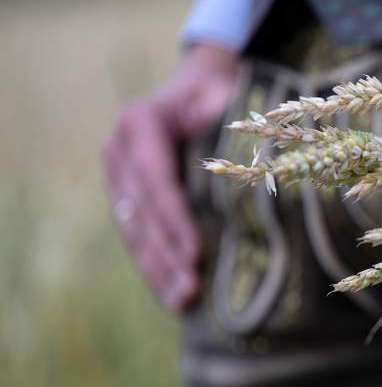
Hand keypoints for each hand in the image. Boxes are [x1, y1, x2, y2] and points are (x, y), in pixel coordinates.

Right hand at [103, 43, 239, 310]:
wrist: (197, 84)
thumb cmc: (222, 91)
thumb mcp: (228, 95)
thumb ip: (231, 124)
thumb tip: (260, 165)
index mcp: (140, 121)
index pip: (155, 178)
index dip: (173, 218)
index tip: (195, 253)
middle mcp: (118, 149)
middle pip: (141, 211)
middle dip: (166, 255)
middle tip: (191, 290)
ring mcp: (116, 175)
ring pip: (134, 230)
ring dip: (158, 270)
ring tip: (183, 302)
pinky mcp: (125, 196)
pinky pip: (138, 236)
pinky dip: (155, 267)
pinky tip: (172, 296)